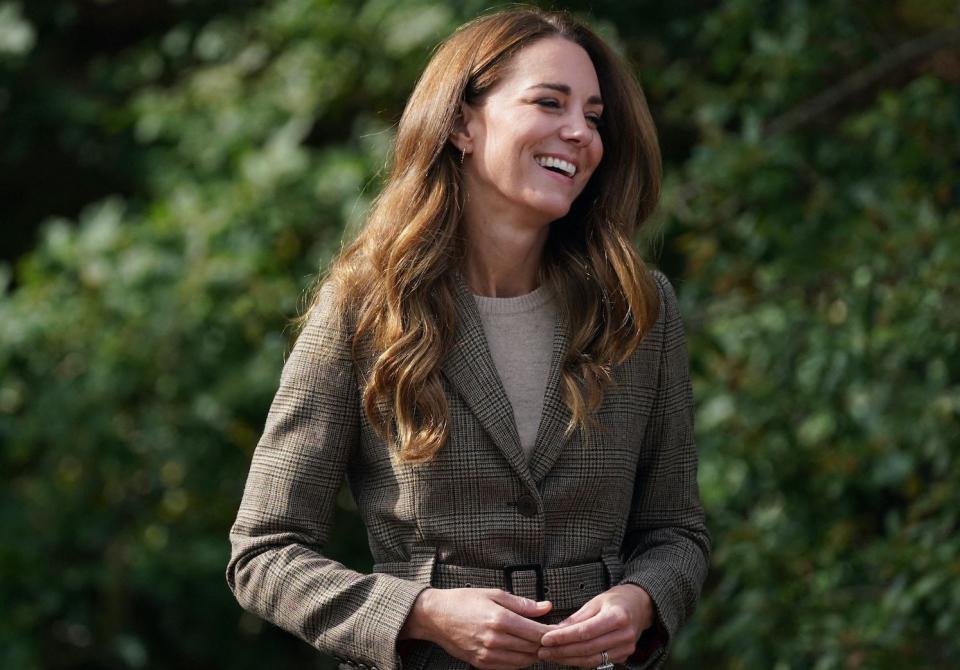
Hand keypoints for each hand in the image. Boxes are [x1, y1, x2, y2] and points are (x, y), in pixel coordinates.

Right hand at [400, 587, 553, 669]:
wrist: (436, 616)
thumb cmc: (463, 601)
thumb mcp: (494, 594)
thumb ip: (522, 603)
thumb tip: (546, 607)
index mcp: (500, 619)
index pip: (537, 632)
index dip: (553, 632)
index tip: (561, 628)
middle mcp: (495, 640)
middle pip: (533, 648)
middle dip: (547, 644)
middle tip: (556, 638)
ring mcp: (488, 655)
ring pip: (524, 661)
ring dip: (535, 654)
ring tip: (542, 645)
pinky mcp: (482, 663)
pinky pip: (510, 667)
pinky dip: (521, 661)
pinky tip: (525, 652)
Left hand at [537, 584, 652, 667]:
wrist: (640, 606)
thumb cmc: (616, 601)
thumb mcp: (596, 601)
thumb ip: (577, 618)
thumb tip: (555, 630)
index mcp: (618, 616)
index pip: (586, 631)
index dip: (564, 637)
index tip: (546, 639)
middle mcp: (624, 635)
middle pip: (587, 648)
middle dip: (562, 651)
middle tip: (542, 650)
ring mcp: (626, 648)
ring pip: (592, 659)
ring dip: (568, 659)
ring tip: (550, 655)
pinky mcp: (624, 656)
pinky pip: (598, 661)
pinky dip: (580, 661)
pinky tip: (566, 657)